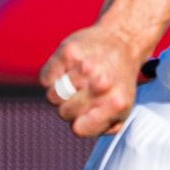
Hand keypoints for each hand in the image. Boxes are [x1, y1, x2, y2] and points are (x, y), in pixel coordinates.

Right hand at [38, 21, 145, 137]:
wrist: (123, 40)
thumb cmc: (118, 80)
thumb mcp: (123, 108)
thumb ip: (104, 126)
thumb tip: (81, 128)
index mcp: (117, 102)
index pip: (78, 129)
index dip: (79, 122)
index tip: (86, 112)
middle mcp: (101, 83)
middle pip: (63, 113)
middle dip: (71, 107)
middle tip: (84, 93)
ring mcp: (84, 66)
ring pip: (52, 97)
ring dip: (60, 92)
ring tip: (76, 82)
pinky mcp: (69, 51)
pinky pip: (45, 79)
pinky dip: (53, 77)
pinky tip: (68, 70)